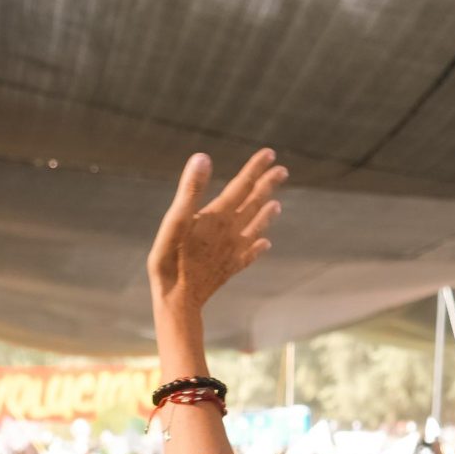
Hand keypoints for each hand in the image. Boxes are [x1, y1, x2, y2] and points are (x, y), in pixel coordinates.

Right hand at [146, 149, 285, 316]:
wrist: (178, 300)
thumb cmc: (171, 259)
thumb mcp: (175, 219)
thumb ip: (191, 189)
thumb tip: (203, 157)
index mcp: (218, 216)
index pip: (242, 185)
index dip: (255, 168)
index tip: (270, 153)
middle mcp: (231, 231)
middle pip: (254, 203)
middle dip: (268, 185)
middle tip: (283, 171)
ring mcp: (233, 251)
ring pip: (255, 227)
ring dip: (267, 214)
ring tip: (277, 204)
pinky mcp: (229, 268)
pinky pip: (249, 255)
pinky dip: (258, 247)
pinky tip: (266, 244)